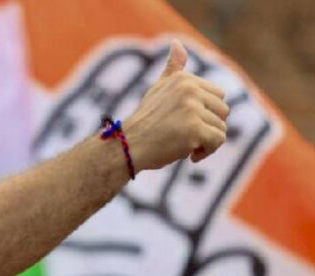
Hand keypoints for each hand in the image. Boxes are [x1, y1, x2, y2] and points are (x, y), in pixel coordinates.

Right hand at [125, 39, 228, 170]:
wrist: (128, 146)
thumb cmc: (144, 121)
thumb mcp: (158, 89)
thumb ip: (172, 69)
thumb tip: (176, 42)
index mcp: (184, 79)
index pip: (217, 96)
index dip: (206, 113)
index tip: (186, 123)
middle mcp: (189, 90)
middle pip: (223, 110)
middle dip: (209, 126)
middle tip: (187, 136)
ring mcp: (192, 109)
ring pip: (221, 127)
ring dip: (207, 141)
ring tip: (186, 146)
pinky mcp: (194, 129)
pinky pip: (218, 140)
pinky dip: (207, 151)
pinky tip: (191, 155)